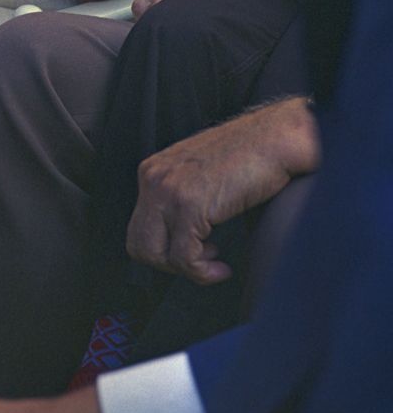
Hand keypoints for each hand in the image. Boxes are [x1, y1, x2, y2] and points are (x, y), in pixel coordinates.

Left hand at [126, 97, 318, 284]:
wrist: (274, 139)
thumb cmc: (247, 159)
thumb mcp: (199, 175)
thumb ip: (180, 197)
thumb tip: (176, 238)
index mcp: (152, 172)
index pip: (138, 229)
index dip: (165, 250)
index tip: (196, 251)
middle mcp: (153, 178)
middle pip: (139, 245)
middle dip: (171, 265)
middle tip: (203, 261)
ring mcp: (168, 191)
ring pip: (155, 255)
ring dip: (188, 270)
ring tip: (216, 262)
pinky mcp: (189, 204)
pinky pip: (184, 258)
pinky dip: (203, 272)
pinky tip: (222, 266)